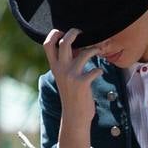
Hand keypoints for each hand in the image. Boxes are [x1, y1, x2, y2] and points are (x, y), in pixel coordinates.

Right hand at [43, 28, 102, 147]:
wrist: (74, 116)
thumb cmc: (72, 95)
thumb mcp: (65, 77)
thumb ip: (68, 63)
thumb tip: (78, 45)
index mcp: (55, 67)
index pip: (47, 45)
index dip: (54, 34)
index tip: (62, 31)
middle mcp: (61, 70)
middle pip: (64, 42)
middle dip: (74, 33)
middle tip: (82, 32)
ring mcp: (71, 76)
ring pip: (84, 52)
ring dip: (94, 49)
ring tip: (98, 51)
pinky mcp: (83, 83)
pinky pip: (95, 70)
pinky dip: (100, 70)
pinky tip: (100, 72)